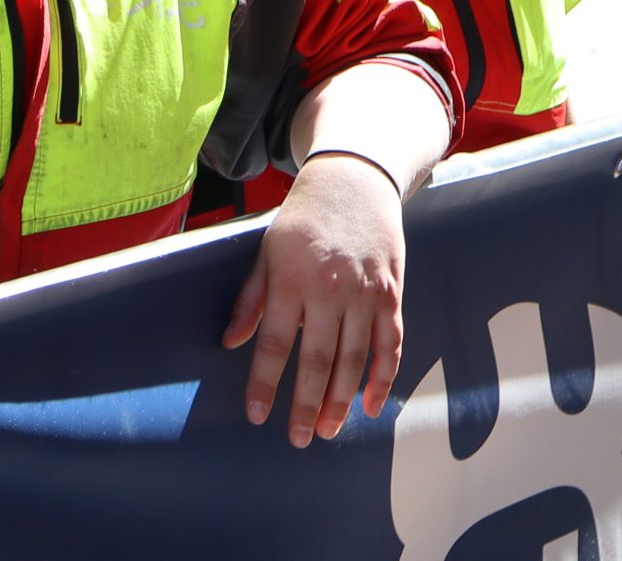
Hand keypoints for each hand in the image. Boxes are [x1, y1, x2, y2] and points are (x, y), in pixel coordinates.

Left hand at [221, 152, 406, 447]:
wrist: (352, 182)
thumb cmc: (301, 220)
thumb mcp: (267, 252)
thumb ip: (251, 299)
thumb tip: (230, 342)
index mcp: (291, 279)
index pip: (275, 341)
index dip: (266, 381)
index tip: (257, 414)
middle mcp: (329, 289)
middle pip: (318, 358)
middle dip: (306, 403)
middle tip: (298, 438)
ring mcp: (365, 292)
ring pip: (355, 357)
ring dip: (342, 399)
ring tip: (328, 430)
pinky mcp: (391, 293)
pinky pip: (390, 343)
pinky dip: (383, 377)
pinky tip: (372, 405)